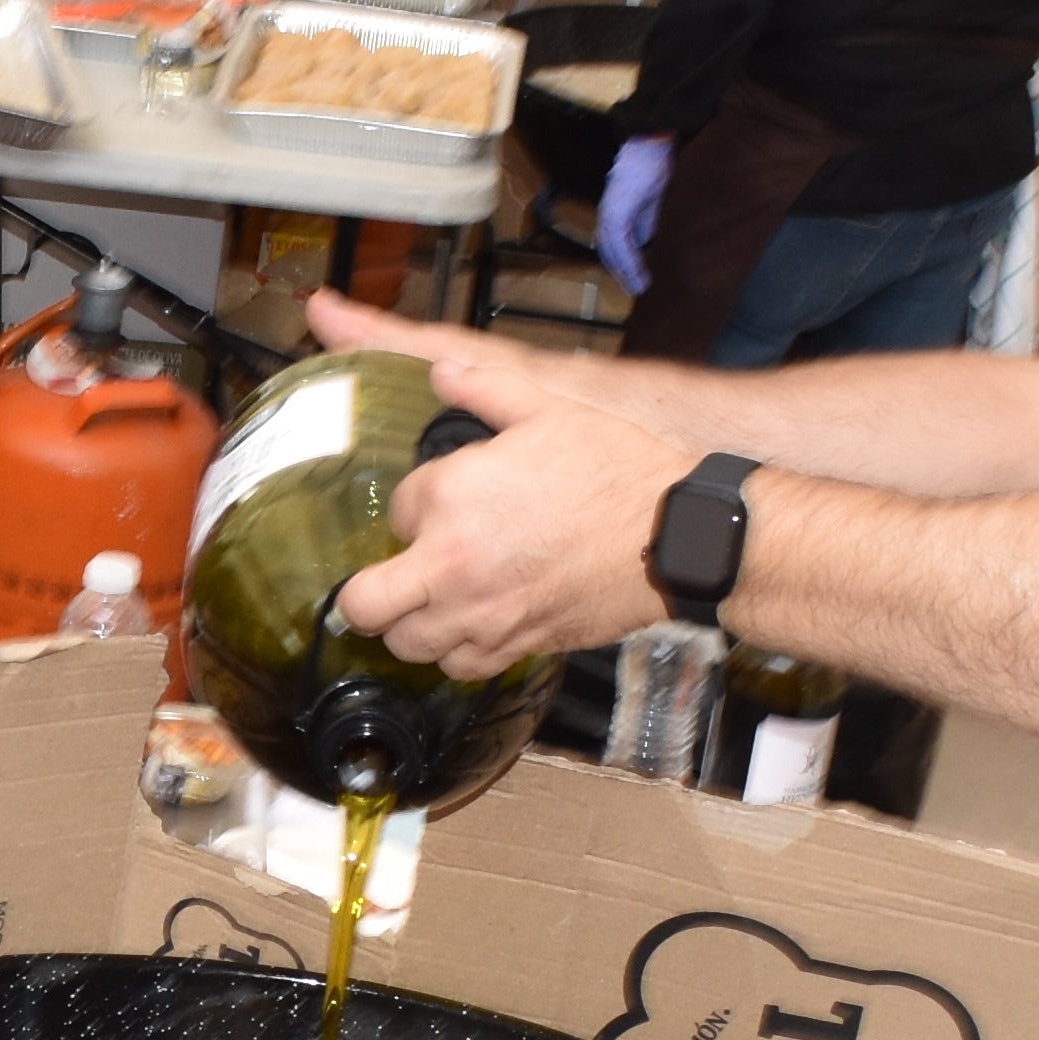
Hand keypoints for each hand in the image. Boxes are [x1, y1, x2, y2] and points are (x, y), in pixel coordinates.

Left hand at [329, 367, 682, 676]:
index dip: (418, 503)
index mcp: (450, 498)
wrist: (673, 534)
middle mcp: (451, 566)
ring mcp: (481, 615)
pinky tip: (468, 625)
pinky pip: (458, 667)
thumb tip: (441, 372)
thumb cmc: (616, 470)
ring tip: (427, 600)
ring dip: (407, 622)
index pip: (398, 508)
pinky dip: (454, 651)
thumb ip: (484, 387)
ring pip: (405, 643)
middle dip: (367, 589)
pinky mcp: (515, 646)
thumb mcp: (547, 409)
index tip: (443, 500)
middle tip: (386, 575)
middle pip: (365, 603)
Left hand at [595, 131, 670, 295]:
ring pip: (612, 248)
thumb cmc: (656, 167)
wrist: (655, 142)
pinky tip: (637, 272)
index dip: (624, 262)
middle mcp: (610, 211)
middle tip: (636, 289)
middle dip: (622, 272)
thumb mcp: (655, 200)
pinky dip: (627, 258)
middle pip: (611, 250)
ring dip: (624, 270)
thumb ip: (647, 220)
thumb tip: (647, 241)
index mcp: (618, 210)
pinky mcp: (617, 208)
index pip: (616, 243)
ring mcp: (611, 209)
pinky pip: (619, 240)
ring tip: (638, 286)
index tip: (636, 279)